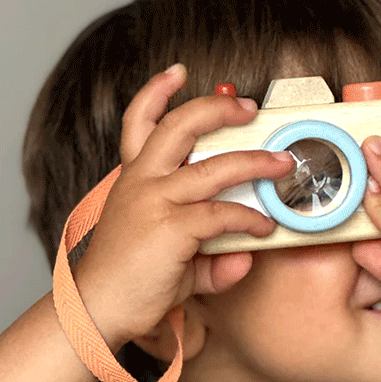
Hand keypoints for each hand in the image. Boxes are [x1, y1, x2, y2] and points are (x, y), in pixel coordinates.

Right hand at [72, 65, 294, 347]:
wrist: (98, 309)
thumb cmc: (129, 280)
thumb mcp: (170, 256)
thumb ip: (208, 254)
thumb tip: (245, 256)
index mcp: (134, 178)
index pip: (139, 122)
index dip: (157, 91)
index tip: (178, 72)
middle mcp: (142, 181)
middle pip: (179, 126)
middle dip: (217, 108)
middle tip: (248, 107)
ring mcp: (155, 201)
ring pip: (213, 167)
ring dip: (255, 161)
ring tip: (282, 163)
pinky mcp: (171, 228)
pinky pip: (222, 214)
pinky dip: (249, 218)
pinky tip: (264, 228)